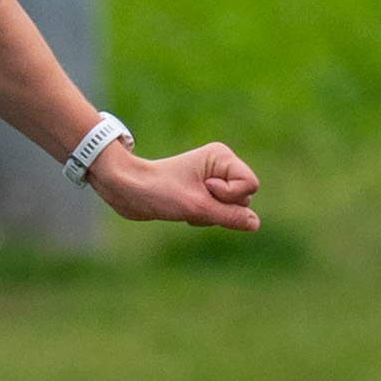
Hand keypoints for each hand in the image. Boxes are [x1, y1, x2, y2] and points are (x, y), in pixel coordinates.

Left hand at [90, 138, 260, 231]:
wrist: (126, 189)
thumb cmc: (158, 192)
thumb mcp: (197, 207)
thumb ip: (230, 217)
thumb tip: (255, 223)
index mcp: (221, 157)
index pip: (250, 185)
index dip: (229, 195)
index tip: (204, 188)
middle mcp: (220, 165)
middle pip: (243, 198)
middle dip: (219, 208)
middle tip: (191, 199)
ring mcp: (213, 178)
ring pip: (231, 209)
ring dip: (210, 215)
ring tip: (185, 206)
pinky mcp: (203, 191)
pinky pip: (218, 213)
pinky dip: (204, 218)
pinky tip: (184, 211)